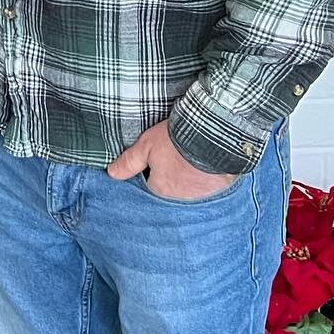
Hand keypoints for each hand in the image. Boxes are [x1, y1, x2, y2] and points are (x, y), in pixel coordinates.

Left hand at [106, 120, 236, 200]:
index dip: (155, 168)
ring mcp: (202, 194)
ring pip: (193, 189)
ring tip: (195, 159)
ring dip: (194, 178)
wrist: (211, 135)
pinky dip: (211, 178)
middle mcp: (181, 197)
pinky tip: (211, 165)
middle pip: (173, 188)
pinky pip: (213, 187)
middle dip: (175, 176)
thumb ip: (129, 161)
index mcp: (161, 188)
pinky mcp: (221, 189)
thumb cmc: (176, 140)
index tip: (161, 156)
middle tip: (179, 157)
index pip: (153, 183)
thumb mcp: (146, 145)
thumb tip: (111, 173)